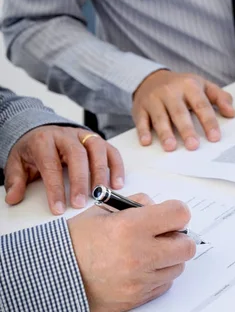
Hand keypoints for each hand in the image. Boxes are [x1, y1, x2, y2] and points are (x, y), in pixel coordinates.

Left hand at [4, 126, 123, 214]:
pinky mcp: (97, 140)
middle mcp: (66, 135)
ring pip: (97, 150)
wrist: (42, 130)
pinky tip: (116, 184)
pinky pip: (111, 151)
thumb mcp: (17, 162)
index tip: (59, 208)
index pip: (50, 164)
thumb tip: (14, 198)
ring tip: (102, 193)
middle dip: (80, 181)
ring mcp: (84, 136)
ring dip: (101, 173)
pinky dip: (116, 167)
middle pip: (77, 155)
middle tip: (81, 203)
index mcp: (44, 140)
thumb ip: (16, 180)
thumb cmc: (33, 149)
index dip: (55, 188)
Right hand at [68, 194, 195, 310]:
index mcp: (130, 227)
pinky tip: (141, 268)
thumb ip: (137, 204)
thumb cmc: (76, 242)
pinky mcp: (136, 298)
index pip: (179, 214)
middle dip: (179, 237)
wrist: (53, 275)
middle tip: (165, 235)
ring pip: (178, 267)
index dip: (177, 212)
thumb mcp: (104, 210)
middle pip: (186, 246)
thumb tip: (159, 207)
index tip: (171, 215)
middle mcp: (138, 255)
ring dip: (169, 258)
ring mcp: (138, 280)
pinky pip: (164, 284)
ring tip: (149, 252)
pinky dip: (158, 275)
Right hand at [132, 70, 234, 151]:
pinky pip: (141, 119)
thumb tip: (232, 113)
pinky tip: (147, 141)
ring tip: (171, 147)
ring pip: (160, 117)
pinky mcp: (140, 107)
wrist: (151, 78)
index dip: (208, 122)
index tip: (215, 137)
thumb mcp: (203, 85)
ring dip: (165, 133)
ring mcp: (154, 99)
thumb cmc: (182, 86)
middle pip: (180, 112)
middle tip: (193, 146)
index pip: (201, 105)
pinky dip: (143, 131)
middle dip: (186, 130)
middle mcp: (170, 91)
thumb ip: (219, 98)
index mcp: (189, 86)